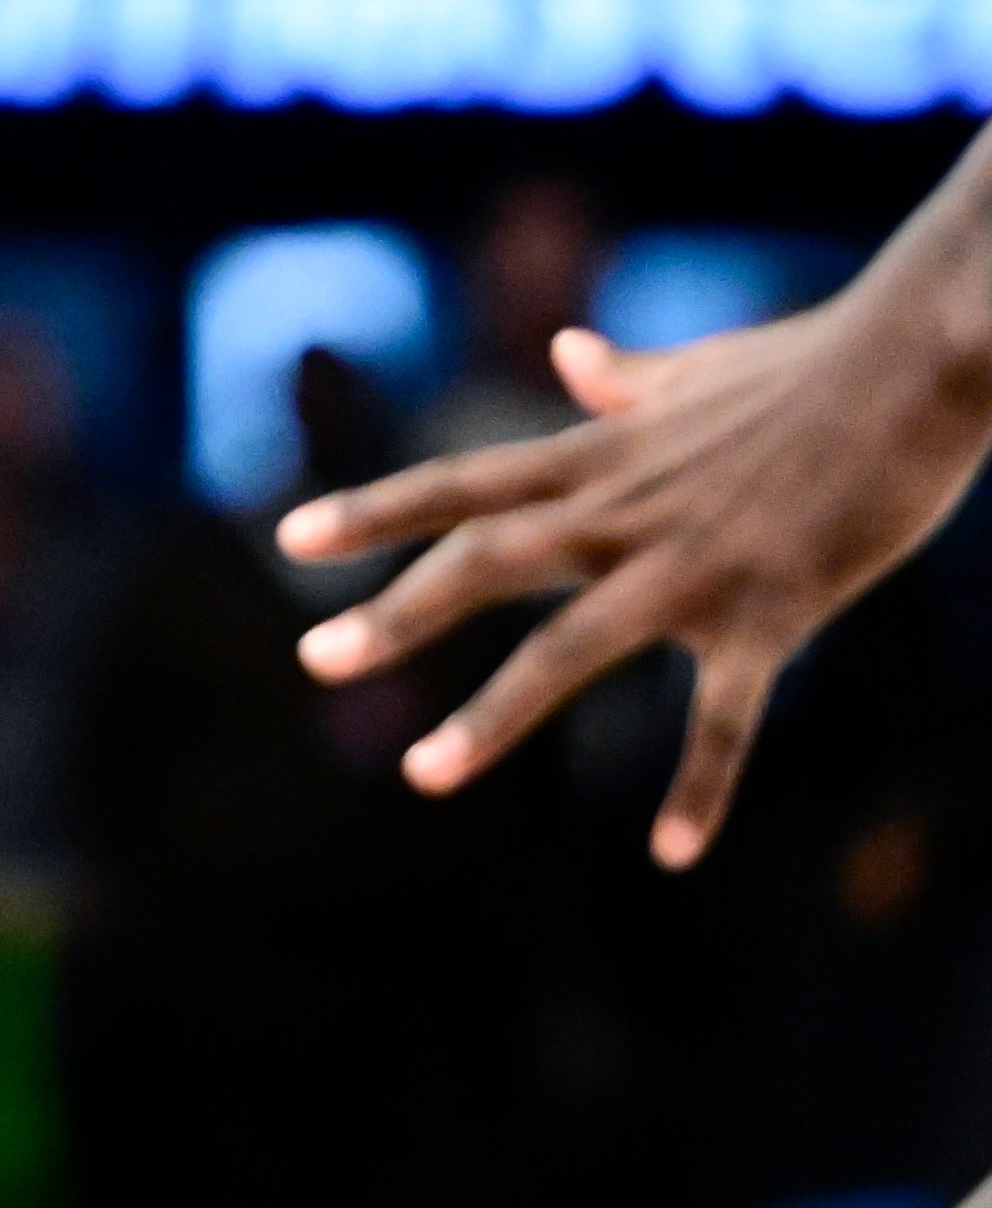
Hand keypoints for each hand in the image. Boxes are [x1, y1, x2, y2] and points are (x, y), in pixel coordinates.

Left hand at [278, 293, 991, 869]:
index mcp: (599, 457)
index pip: (460, 484)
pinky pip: (726, 714)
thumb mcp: (700, 370)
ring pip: (568, 647)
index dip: (373, 510)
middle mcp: (623, 512)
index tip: (290, 539)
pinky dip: (703, 784)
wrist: (916, 363)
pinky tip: (673, 853)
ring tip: (420, 775)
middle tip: (310, 661)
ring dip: (493, 714)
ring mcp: (691, 565)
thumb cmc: (813, 367)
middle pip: (482, 564)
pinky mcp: (770, 610)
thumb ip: (626, 381)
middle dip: (395, 615)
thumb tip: (568, 354)